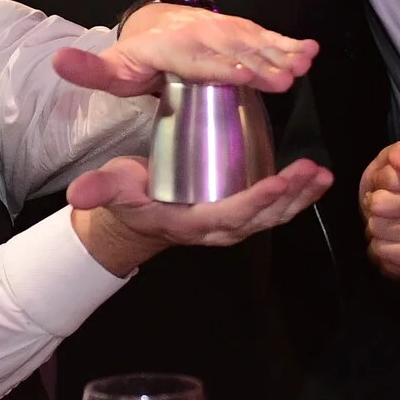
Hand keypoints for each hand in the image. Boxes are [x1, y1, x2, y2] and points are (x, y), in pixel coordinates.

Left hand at [51, 8, 315, 96]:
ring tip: (304, 64)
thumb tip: (59, 61)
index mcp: (169, 47)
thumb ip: (91, 70)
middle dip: (260, 63)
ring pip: (254, 41)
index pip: (196, 58)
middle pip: (232, 50)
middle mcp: (200, 33)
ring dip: (281, 51)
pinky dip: (290, 42)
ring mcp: (225, 30)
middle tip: (286, 79)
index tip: (241, 76)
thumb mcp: (112, 69)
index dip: (219, 67)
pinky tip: (312, 50)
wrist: (157, 30)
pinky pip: (267, 36)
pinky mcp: (242, 31)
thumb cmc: (138, 60)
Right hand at [67, 157, 331, 276]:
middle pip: (262, 216)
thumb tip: (78, 194)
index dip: (256, 200)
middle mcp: (220, 228)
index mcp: (193, 223)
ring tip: (321, 173)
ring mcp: (235, 223)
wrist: (139, 218)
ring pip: (275, 215)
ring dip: (302, 196)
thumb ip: (100, 189)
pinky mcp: (245, 213)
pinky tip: (317, 176)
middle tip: (310, 170)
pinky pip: (276, 208)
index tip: (278, 181)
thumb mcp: (114, 189)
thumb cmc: (131, 198)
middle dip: (289, 195)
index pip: (231, 214)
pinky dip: (299, 194)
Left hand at [360, 141, 399, 280]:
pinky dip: (380, 246)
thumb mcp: (394, 160)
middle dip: (374, 204)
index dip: (380, 180)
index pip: (390, 177)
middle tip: (384, 204)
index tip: (387, 184)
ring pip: (379, 228)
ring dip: (376, 226)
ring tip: (388, 221)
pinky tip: (392, 239)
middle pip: (380, 204)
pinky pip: (383, 251)